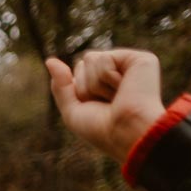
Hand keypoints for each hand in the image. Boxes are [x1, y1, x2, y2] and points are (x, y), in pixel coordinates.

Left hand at [46, 50, 166, 160]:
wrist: (126, 132)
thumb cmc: (101, 128)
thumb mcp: (72, 110)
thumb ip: (60, 85)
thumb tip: (49, 60)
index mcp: (105, 84)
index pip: (77, 72)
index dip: (78, 92)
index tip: (96, 107)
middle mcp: (118, 72)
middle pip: (82, 63)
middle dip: (86, 86)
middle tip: (106, 103)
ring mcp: (130, 65)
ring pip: (91, 58)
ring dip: (96, 84)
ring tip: (116, 96)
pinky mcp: (141, 59)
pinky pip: (104, 58)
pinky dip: (106, 77)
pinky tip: (124, 87)